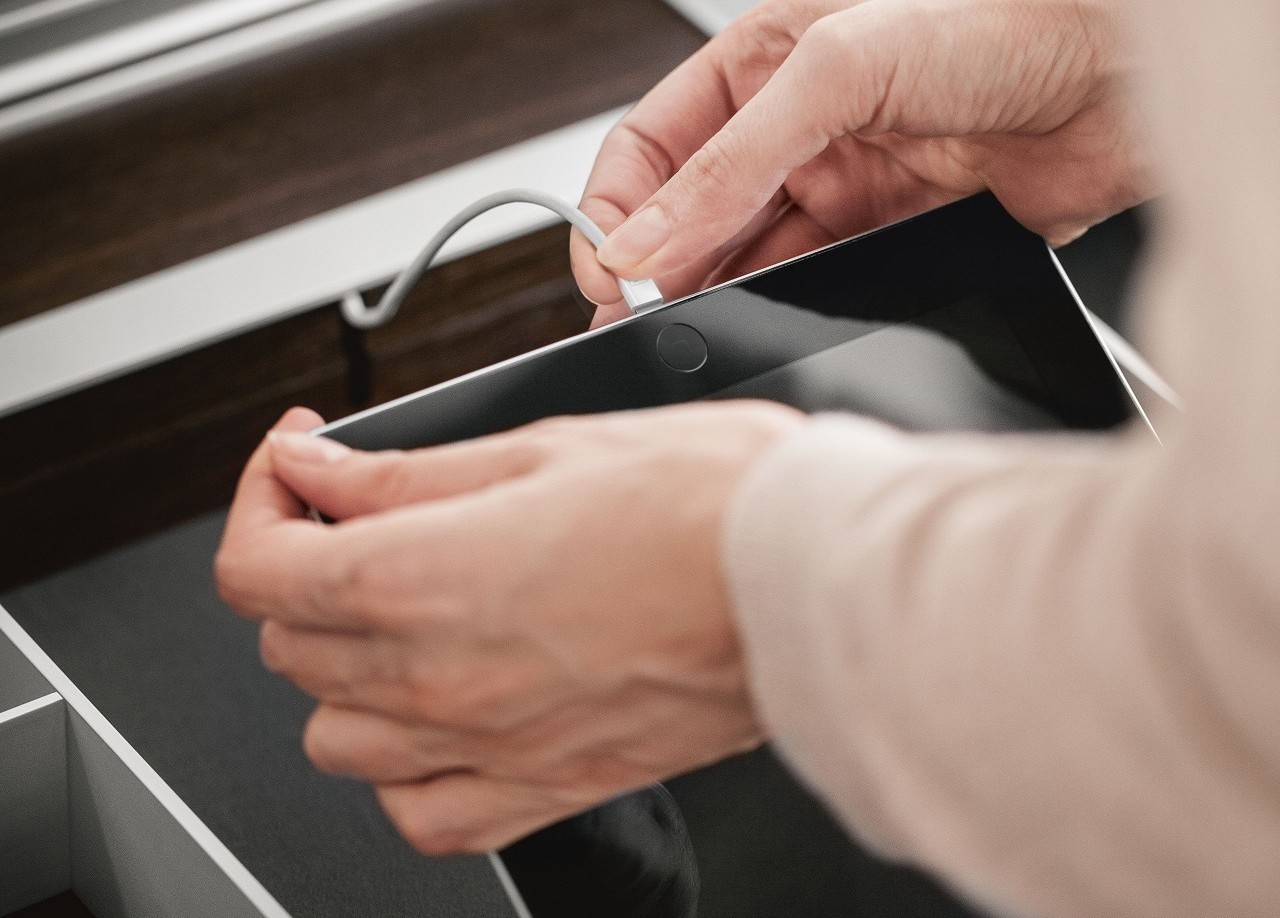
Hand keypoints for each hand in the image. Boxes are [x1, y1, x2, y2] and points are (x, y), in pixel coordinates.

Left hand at [215, 402, 801, 853]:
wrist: (814, 580)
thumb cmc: (710, 500)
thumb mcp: (543, 444)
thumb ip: (405, 471)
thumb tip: (316, 468)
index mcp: (425, 577)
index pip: (256, 567)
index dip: (260, 500)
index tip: (299, 470)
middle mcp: (440, 677)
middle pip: (287, 645)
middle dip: (304, 568)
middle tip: (363, 518)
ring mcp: (492, 744)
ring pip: (335, 736)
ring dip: (342, 671)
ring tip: (399, 616)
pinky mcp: (551, 786)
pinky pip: (424, 813)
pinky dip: (406, 769)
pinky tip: (440, 716)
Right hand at [573, 0, 1152, 322]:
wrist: (1123, 70)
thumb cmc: (1002, 18)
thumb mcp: (836, 71)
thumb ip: (729, 165)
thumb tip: (644, 243)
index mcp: (761, 64)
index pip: (651, 148)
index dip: (616, 211)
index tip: (608, 272)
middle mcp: (794, 129)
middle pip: (691, 213)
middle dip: (659, 268)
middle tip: (643, 319)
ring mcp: (840, 186)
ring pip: (746, 257)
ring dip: (717, 295)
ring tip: (697, 326)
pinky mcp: (888, 235)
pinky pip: (812, 285)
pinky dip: (784, 310)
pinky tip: (767, 321)